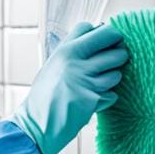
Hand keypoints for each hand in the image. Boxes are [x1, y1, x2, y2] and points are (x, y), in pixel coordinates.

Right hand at [10, 22, 128, 153]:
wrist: (36, 126)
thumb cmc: (43, 99)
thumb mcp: (52, 68)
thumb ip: (72, 54)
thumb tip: (96, 43)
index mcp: (63, 51)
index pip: (88, 27)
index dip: (98, 33)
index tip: (100, 43)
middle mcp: (75, 61)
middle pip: (111, 39)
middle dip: (118, 49)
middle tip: (115, 58)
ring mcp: (85, 79)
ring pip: (117, 70)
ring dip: (113, 79)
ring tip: (98, 85)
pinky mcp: (93, 99)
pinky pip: (113, 94)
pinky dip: (107, 99)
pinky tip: (92, 102)